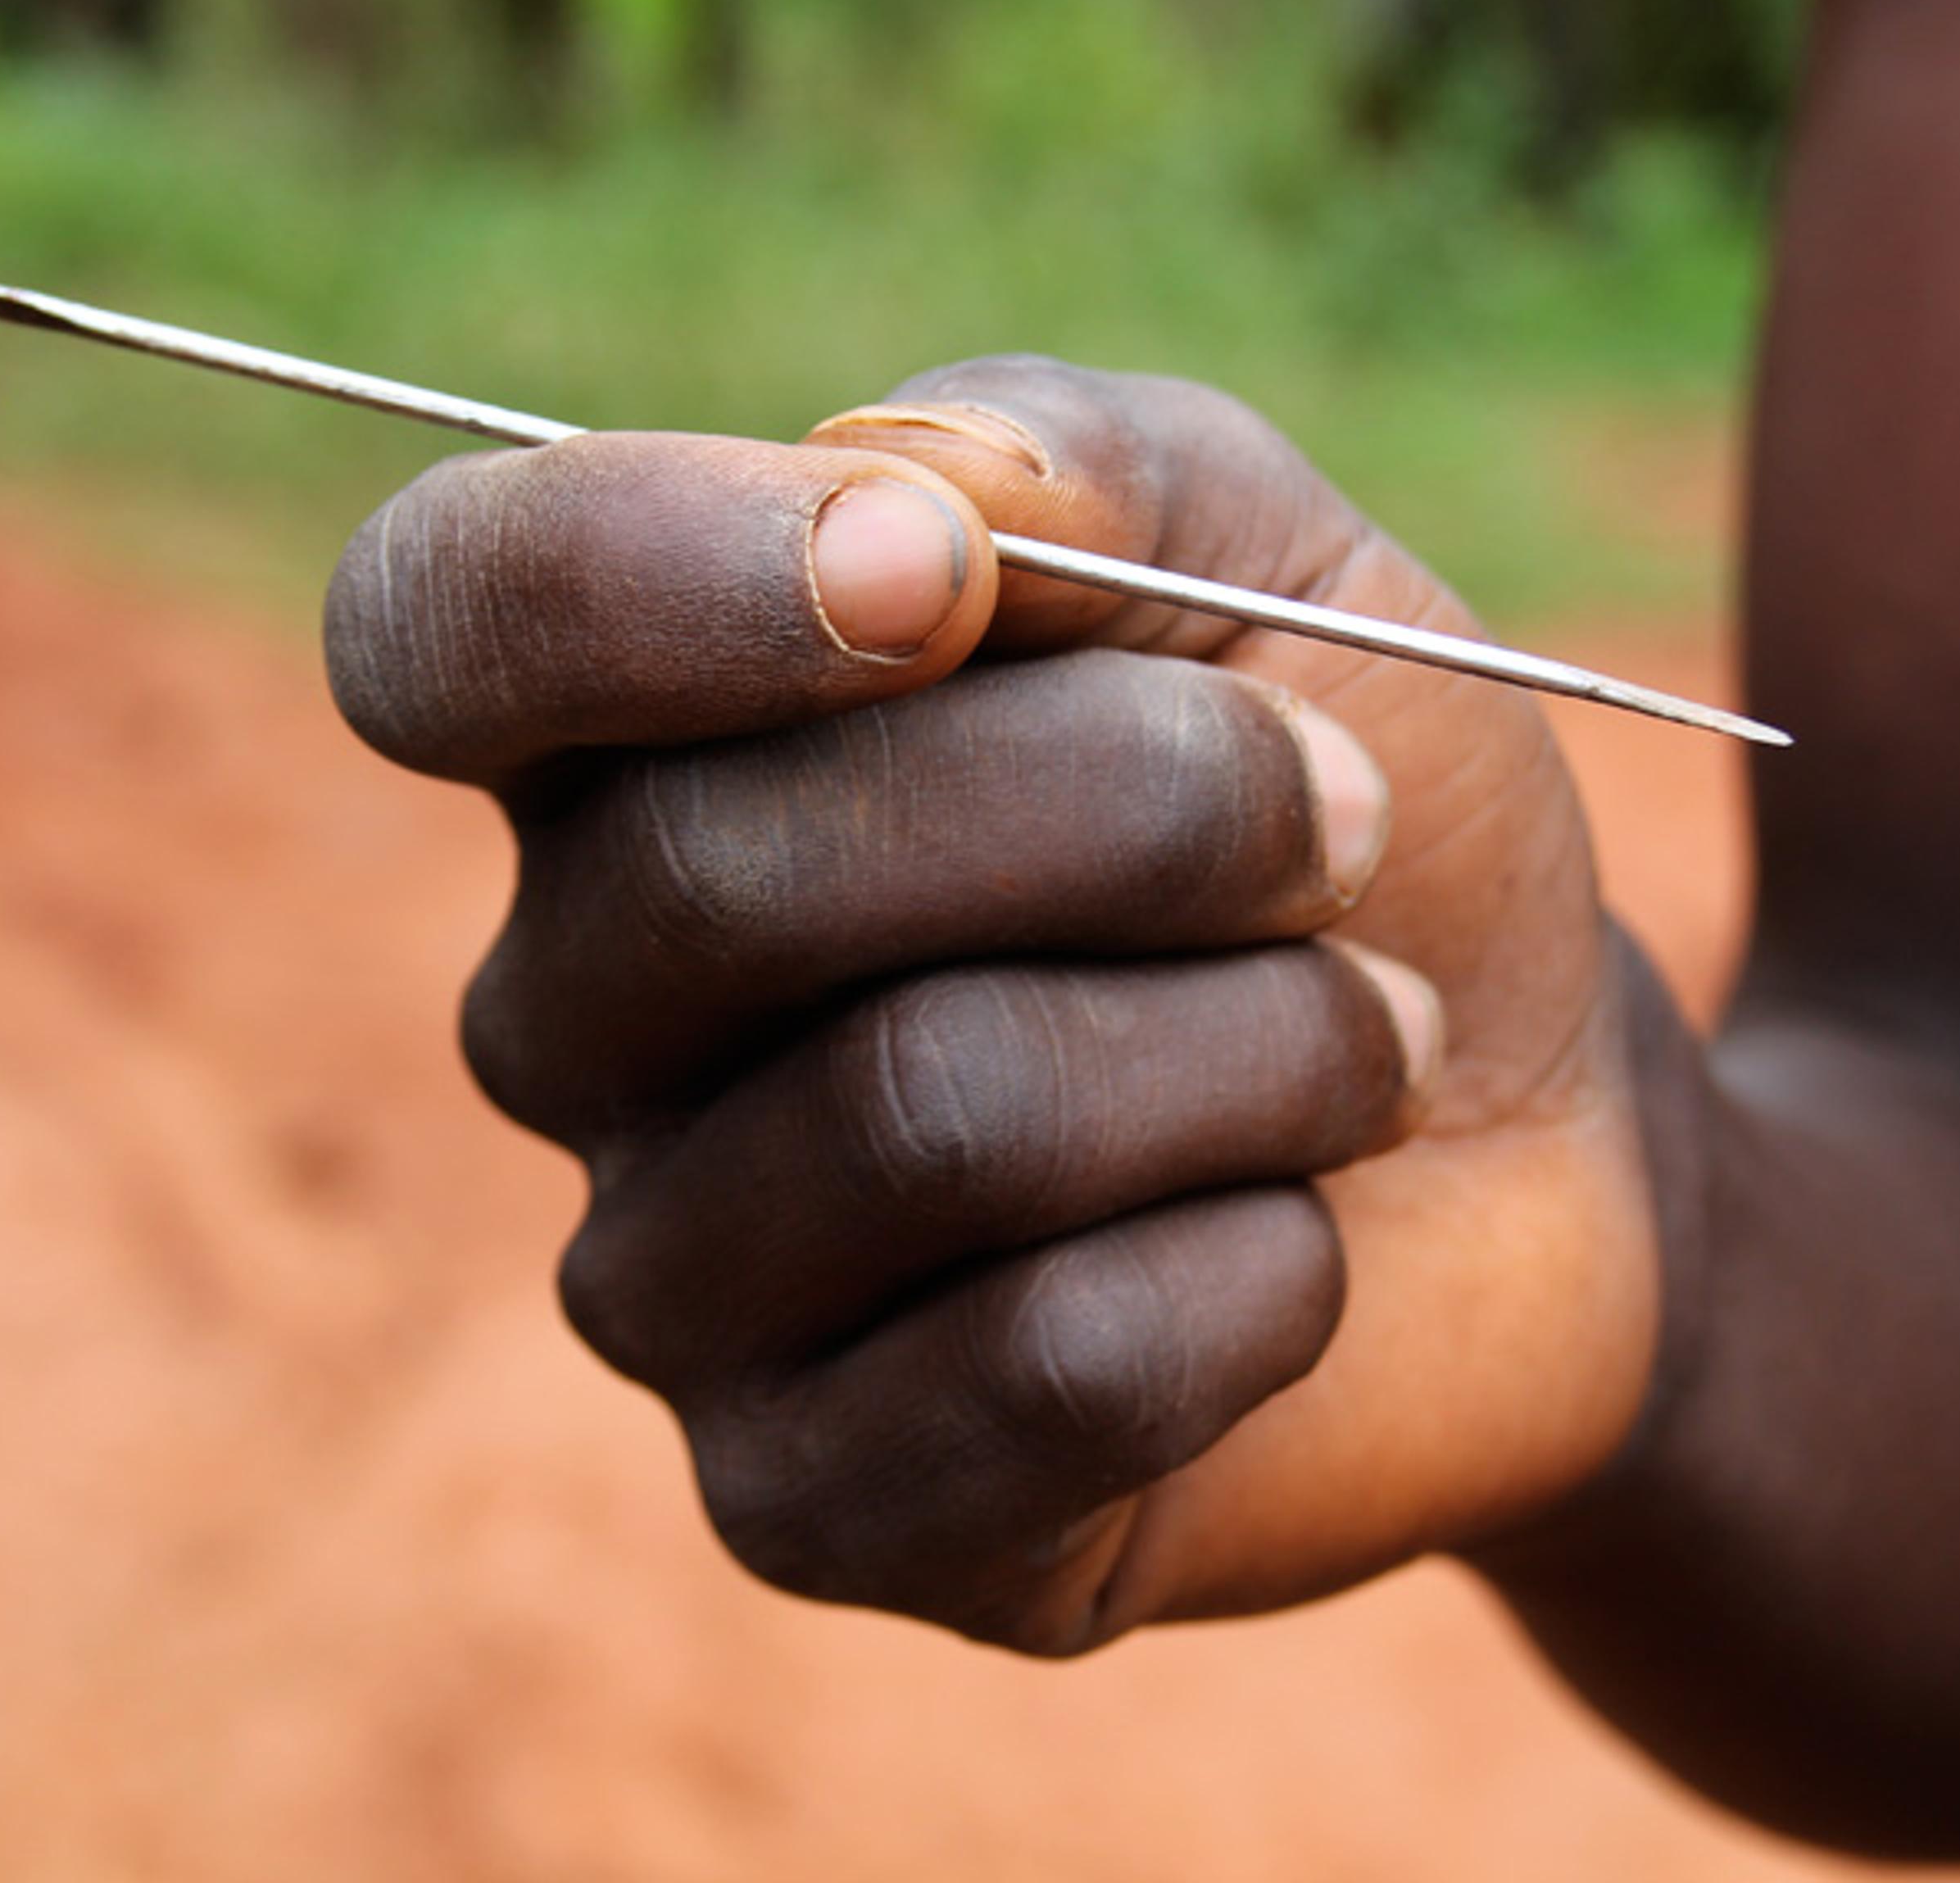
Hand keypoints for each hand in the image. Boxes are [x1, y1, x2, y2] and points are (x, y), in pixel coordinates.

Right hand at [324, 357, 1664, 1652]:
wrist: (1528, 1130)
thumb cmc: (1348, 801)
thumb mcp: (1263, 551)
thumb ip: (1072, 453)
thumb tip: (901, 487)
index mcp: (626, 743)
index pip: (431, 623)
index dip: (640, 573)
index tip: (946, 575)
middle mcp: (579, 1013)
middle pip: (719, 878)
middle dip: (1138, 807)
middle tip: (1342, 818)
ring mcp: (671, 1282)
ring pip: (924, 1121)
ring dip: (1252, 1045)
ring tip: (1366, 1035)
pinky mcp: (806, 1506)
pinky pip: (1037, 1369)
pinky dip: (1263, 1271)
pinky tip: (1301, 1242)